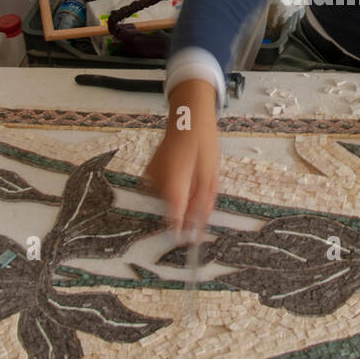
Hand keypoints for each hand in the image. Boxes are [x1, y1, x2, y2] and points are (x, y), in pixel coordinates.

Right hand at [142, 79, 218, 240]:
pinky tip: (183, 173)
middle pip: (172, 210)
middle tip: (202, 194)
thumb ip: (202, 206)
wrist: (188, 120)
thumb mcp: (210, 179)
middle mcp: (158, 184)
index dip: (184, 232)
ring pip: (168, 200)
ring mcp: (151, 177)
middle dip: (187, 209)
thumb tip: (196, 230)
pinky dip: (174, 187)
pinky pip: (163, 189)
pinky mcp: (149, 173)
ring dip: (182, 196)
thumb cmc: (203, 146)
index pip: (174, 221)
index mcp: (174, 186)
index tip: (191, 239)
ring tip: (194, 178)